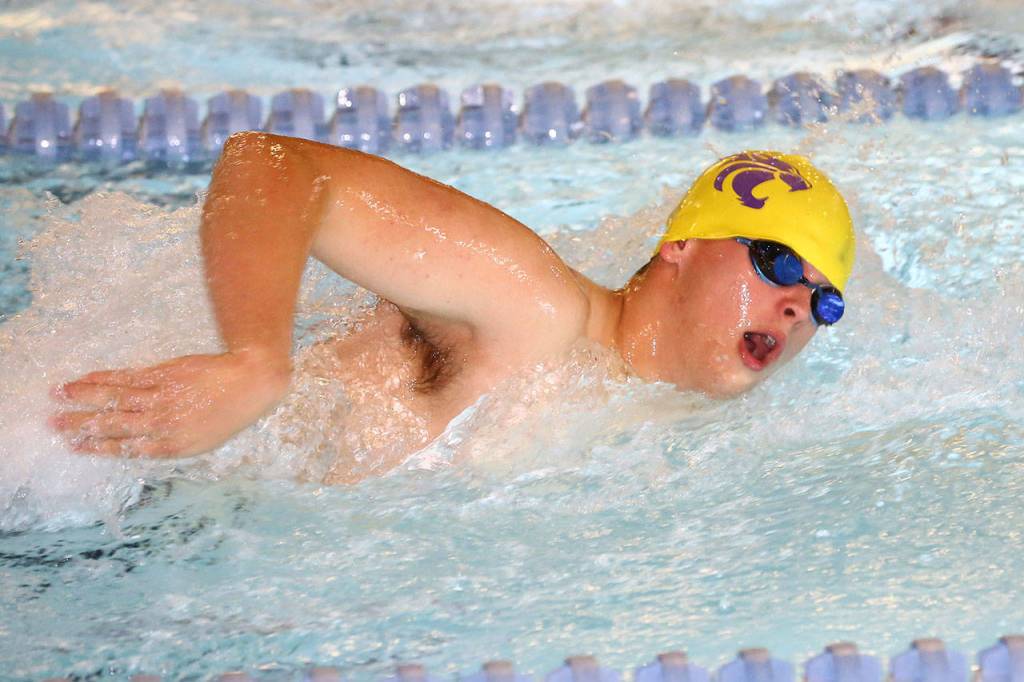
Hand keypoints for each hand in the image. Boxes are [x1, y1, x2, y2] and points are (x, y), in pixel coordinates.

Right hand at [50, 351, 291, 457]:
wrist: (252, 382)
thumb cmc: (232, 413)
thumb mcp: (204, 440)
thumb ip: (171, 440)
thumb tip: (140, 441)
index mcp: (174, 446)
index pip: (126, 449)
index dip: (97, 447)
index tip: (74, 445)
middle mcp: (163, 425)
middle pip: (113, 425)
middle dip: (80, 424)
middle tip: (52, 423)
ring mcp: (161, 398)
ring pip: (113, 399)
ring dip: (83, 396)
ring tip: (58, 395)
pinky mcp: (164, 375)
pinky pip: (127, 378)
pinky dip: (104, 378)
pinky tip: (86, 378)